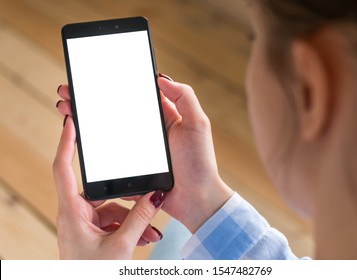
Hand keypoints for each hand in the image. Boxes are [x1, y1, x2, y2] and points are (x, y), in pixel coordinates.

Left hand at [53, 89, 163, 258]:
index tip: (71, 122)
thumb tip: (157, 195)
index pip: (63, 168)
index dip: (66, 143)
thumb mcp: (120, 244)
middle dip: (129, 200)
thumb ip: (141, 218)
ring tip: (150, 232)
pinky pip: (116, 221)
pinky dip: (131, 227)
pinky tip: (146, 237)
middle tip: (147, 202)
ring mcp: (86, 223)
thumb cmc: (93, 273)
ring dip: (134, 219)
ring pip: (114, 208)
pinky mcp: (95, 232)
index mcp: (72, 212)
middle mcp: (76, 214)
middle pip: (104, 192)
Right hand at [56, 77, 233, 234]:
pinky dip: (91, 145)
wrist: (196, 199)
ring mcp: (136, 149)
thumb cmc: (200, 162)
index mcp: (161, 117)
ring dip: (86, 120)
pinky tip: (76, 136)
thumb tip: (160, 77)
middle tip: (69, 92)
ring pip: (106, 131)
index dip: (112, 85)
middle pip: (114, 111)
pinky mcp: (130, 166)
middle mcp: (146, 131)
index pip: (132, 95)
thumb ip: (184, 97)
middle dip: (90, 101)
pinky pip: (108, 154)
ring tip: (66, 109)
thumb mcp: (197, 124)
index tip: (92, 78)